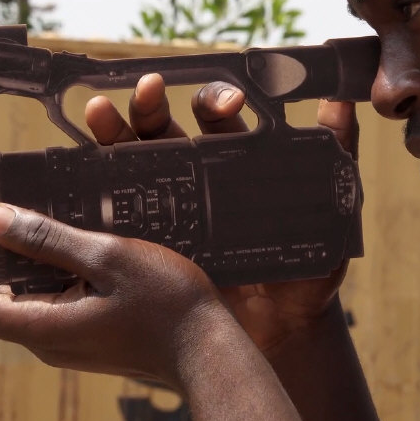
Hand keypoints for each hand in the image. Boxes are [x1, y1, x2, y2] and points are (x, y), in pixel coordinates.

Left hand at [0, 203, 230, 387]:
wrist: (211, 348)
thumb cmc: (167, 303)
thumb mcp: (107, 257)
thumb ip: (47, 238)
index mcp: (41, 325)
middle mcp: (45, 339)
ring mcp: (67, 339)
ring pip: (24, 294)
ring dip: (25, 256)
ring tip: (34, 209)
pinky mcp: (87, 334)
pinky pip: (52, 297)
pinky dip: (52, 267)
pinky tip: (71, 235)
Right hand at [84, 74, 359, 354]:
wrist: (285, 328)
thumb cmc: (309, 263)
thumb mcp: (330, 210)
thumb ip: (337, 157)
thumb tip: (344, 104)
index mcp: (233, 158)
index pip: (216, 115)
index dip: (216, 101)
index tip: (229, 102)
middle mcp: (193, 175)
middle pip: (162, 128)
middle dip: (150, 105)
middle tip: (148, 91)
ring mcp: (166, 209)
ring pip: (128, 161)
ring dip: (111, 133)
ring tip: (100, 114)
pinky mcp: (145, 244)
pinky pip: (112, 215)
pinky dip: (91, 193)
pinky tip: (75, 179)